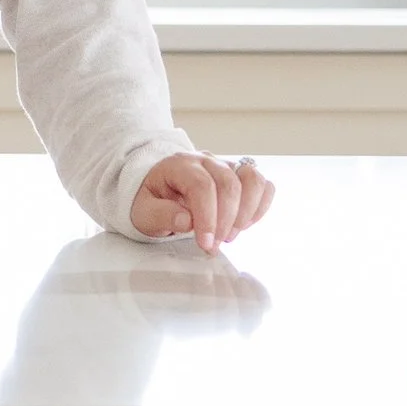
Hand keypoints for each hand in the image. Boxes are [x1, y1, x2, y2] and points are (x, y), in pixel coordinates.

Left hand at [129, 154, 272, 254]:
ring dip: (247, 212)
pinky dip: (260, 206)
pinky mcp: (240, 176)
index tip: (206, 243)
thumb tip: (187, 221)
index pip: (201, 186)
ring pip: (252, 178)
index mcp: (179, 165)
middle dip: (226, 220)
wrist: (158, 189)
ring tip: (231, 235)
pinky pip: (263, 184)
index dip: (208, 218)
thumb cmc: (151, 200)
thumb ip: (161, 215)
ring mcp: (226, 166)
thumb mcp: (143, 212)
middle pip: (229, 183)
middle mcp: (205, 160)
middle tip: (216, 245)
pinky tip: (244, 224)